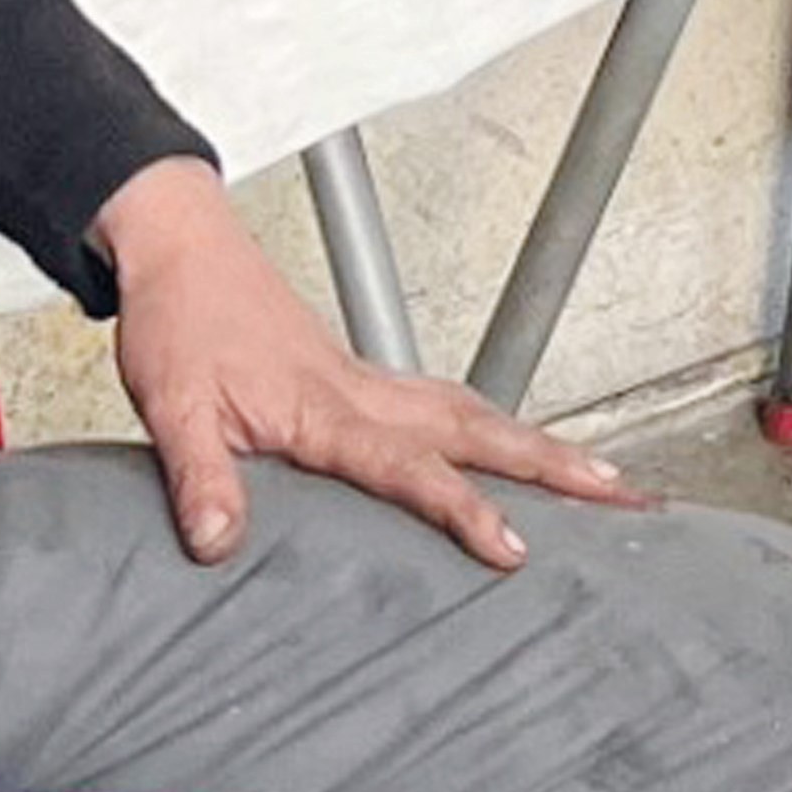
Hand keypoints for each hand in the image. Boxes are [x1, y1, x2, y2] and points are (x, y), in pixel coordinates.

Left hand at [94, 162, 645, 571]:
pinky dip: (494, 426)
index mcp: (324, 407)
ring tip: (597, 476)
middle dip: (553, 465)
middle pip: (478, 429)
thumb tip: (219, 542)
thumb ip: (200, 478)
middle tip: (621, 494)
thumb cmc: (180, 319)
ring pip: (474, 412)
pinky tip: (505, 442)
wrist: (180, 247)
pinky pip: (447, 403)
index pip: (409, 466)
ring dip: (537, 445)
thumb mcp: (170, 407)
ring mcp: (368, 380)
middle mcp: (362, 391)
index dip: (462, 506)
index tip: (511, 544)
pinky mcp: (360, 376)